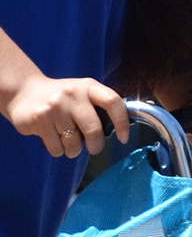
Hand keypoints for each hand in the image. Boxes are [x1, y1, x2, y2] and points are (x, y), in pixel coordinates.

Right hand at [3, 74, 128, 158]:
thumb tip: (119, 130)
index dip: (122, 123)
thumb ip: (100, 106)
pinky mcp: (39, 120)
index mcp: (88, 86)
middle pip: (94, 129)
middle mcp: (73, 95)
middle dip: (96, 145)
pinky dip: (58, 150)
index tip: (124, 138)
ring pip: (73, 143)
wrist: (22, 91)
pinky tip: (53, 139)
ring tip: (68, 141)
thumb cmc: (61, 97)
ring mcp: (55, 107)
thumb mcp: (82, 92)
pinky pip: (56, 148)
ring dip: (73, 149)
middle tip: (94, 148)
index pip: (113, 102)